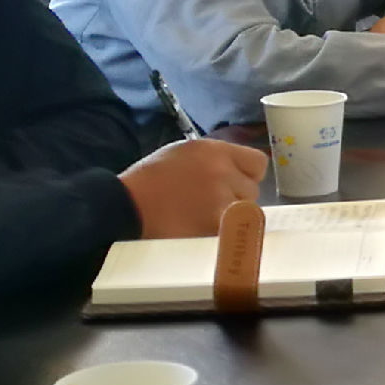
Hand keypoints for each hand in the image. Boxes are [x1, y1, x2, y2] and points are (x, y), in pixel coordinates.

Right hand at [120, 137, 268, 236]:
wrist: (126, 205)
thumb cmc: (151, 179)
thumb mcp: (184, 153)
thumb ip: (215, 159)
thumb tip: (237, 172)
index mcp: (215, 151)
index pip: (258, 163)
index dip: (248, 175)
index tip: (235, 183)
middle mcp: (222, 172)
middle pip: (252, 190)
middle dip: (237, 198)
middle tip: (210, 203)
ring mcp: (220, 200)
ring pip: (245, 213)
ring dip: (231, 217)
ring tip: (202, 216)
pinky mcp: (214, 225)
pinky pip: (232, 231)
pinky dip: (222, 233)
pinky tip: (200, 228)